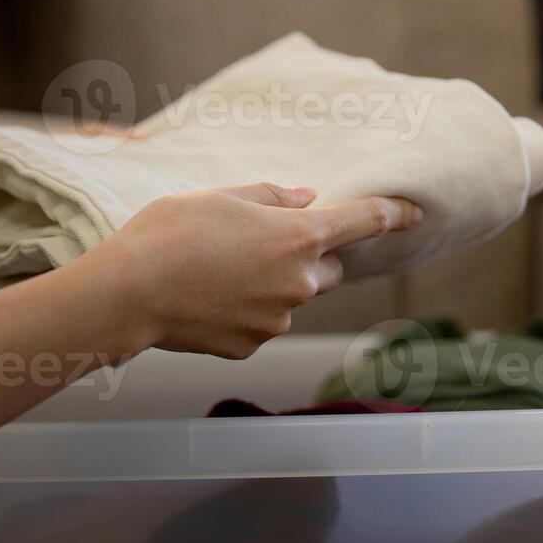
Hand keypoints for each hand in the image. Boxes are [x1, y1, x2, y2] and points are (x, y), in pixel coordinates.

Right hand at [69, 184, 422, 359]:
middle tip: (261, 244)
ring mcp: (278, 320)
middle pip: (327, 270)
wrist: (127, 293)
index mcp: (299, 237)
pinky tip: (206, 298)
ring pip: (290, 298)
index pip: (363, 222)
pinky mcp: (251, 346)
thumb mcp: (222, 197)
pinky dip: (244, 311)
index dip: (393, 213)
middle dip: (308, 258)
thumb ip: (273, 198)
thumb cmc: (171, 232)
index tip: (415, 212)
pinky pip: (260, 324)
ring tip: (216, 271)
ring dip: (270, 285)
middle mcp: (300, 283)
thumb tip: (307, 200)